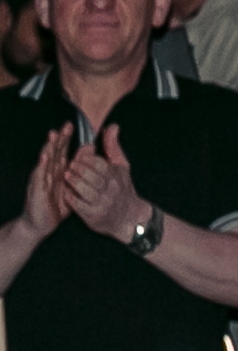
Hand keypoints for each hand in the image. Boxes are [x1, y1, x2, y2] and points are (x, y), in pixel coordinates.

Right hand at [22, 123, 71, 241]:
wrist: (39, 224)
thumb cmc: (54, 206)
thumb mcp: (70, 188)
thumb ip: (78, 171)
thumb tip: (87, 154)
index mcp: (56, 172)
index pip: (61, 152)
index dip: (65, 139)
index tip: (72, 126)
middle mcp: (48, 173)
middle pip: (53, 152)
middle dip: (59, 139)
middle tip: (66, 125)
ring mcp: (41, 180)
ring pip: (45, 161)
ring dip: (49, 148)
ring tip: (53, 135)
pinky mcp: (36, 191)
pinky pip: (39, 178)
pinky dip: (41, 167)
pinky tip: (44, 158)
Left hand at [64, 124, 145, 244]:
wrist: (129, 218)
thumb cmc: (122, 190)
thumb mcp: (122, 166)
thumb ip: (113, 146)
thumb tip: (112, 126)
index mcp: (115, 177)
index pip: (100, 164)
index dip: (87, 159)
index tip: (80, 156)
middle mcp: (110, 190)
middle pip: (91, 176)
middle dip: (78, 169)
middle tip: (70, 165)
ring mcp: (101, 203)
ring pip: (84, 189)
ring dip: (73, 181)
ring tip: (67, 176)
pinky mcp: (93, 216)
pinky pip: (78, 205)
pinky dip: (71, 197)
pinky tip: (67, 192)